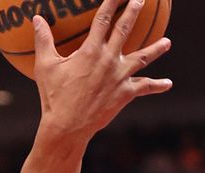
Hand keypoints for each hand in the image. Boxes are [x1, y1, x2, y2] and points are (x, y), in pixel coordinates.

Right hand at [32, 0, 172, 141]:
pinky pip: (145, 87)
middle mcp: (109, 59)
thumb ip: (43, 41)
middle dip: (134, 11)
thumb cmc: (53, 97)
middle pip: (126, 29)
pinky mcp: (125, 94)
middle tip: (141, 0)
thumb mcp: (45, 67)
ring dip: (157, 49)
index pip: (103, 18)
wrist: (67, 126)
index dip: (111, 2)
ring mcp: (120, 76)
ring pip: (143, 57)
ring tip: (167, 42)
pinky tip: (167, 84)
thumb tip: (37, 19)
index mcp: (91, 50)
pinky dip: (157, 86)